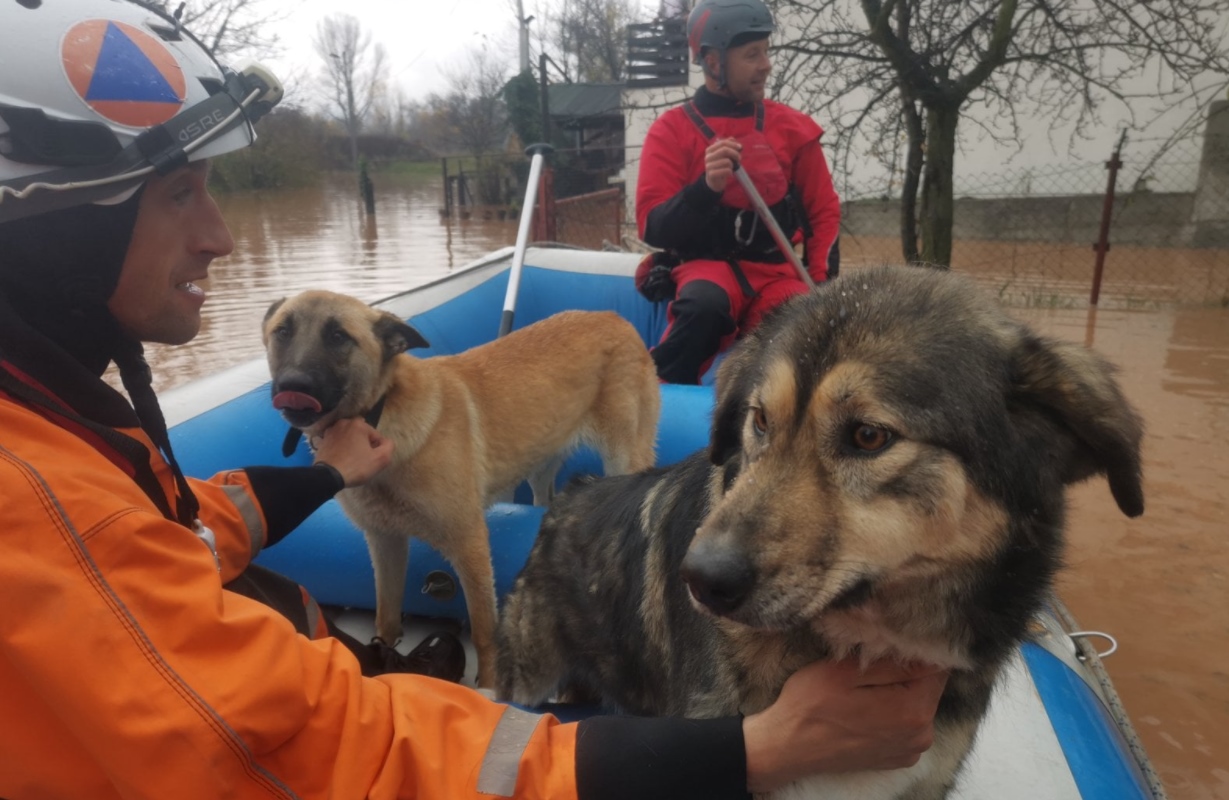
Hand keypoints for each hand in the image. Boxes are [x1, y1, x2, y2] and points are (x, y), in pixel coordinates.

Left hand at [312, 417, 393, 486]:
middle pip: (362, 434)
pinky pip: (338, 442)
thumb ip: (389, 446)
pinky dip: (341, 447)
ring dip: (352, 445)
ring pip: (349, 437)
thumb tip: (386, 441)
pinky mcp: (323, 440)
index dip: (378, 448)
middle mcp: (344, 423)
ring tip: (351, 460)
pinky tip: (342, 458)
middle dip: (364, 444)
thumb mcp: (380, 459)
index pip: (376, 436)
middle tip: (363, 459)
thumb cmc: (356, 466)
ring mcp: (331, 431)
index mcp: (359, 424)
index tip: (373, 459)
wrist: (328, 476)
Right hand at [704, 137, 741, 192]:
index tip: (740, 148)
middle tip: (739, 159)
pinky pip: (727, 170)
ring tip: (731, 168)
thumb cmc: (720, 166)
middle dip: (735, 153)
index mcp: (710, 150)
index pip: (723, 143)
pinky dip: (731, 172)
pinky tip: (729, 174)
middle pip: (725, 150)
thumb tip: (732, 138)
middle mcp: (708, 157)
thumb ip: (728, 146)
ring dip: (733, 165)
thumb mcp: (724, 155)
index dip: (733, 144)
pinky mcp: (711, 174)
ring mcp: (708, 166)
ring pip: (727, 161)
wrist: (714, 182)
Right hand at [743, 658, 948, 792]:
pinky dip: (893, 710)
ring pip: (917, 703)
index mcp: (913, 711)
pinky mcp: (898, 757)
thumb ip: (892, 663)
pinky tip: (867, 705)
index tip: (894, 639)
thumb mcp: (846, 671)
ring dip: (900, 689)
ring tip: (867, 681)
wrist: (787, 748)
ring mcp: (910, 750)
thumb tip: (926, 652)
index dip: (918, 649)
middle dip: (908, 669)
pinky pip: (907, 723)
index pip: (937, 667)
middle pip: (929, 686)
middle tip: (874, 658)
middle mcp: (921, 735)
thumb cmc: (810, 705)